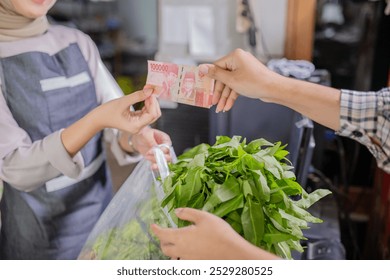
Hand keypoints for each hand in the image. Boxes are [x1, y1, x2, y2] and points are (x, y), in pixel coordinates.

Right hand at [61, 88, 160, 156]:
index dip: (153, 102)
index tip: (150, 91)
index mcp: (136, 126)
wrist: (98, 119)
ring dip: (151, 102)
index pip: (152, 115)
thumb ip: (137, 96)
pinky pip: (146, 112)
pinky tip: (144, 96)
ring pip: (152, 113)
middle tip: (150, 90)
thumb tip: (150, 91)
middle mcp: (139, 127)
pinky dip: (147, 104)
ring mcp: (139, 125)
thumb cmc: (107, 111)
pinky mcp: (137, 120)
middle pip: (154, 115)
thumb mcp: (122, 102)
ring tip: (146, 91)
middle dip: (154, 102)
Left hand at [131, 127, 171, 167]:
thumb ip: (152, 142)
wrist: (137, 137)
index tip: (151, 151)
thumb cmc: (144, 133)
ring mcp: (161, 154)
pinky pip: (157, 164)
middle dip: (162, 158)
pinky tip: (152, 167)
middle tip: (154, 158)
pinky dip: (156, 166)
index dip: (162, 150)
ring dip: (158, 163)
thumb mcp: (147, 135)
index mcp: (165, 139)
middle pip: (168, 156)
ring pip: (164, 161)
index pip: (168, 147)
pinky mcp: (155, 158)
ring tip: (151, 163)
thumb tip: (155, 149)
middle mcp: (165, 147)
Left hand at [151, 208, 279, 259]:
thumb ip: (188, 213)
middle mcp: (181, 251)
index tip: (152, 225)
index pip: (162, 234)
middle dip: (162, 240)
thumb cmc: (219, 232)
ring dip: (170, 251)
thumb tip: (176, 212)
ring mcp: (188, 260)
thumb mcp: (203, 217)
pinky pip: (182, 262)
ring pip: (172, 258)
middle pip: (164, 249)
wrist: (233, 253)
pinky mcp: (196, 265)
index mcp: (180, 237)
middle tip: (165, 233)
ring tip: (175, 244)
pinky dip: (180, 257)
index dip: (155, 229)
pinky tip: (186, 252)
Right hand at [199, 48, 277, 112]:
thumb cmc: (254, 83)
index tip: (203, 88)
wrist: (274, 89)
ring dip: (225, 97)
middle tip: (213, 103)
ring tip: (221, 109)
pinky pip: (237, 85)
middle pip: (223, 77)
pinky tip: (228, 106)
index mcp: (234, 56)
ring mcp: (244, 69)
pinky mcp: (248, 77)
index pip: (216, 67)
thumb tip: (202, 67)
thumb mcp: (231, 80)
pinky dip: (232, 95)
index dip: (210, 79)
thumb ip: (215, 74)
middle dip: (219, 93)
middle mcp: (239, 60)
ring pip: (230, 84)